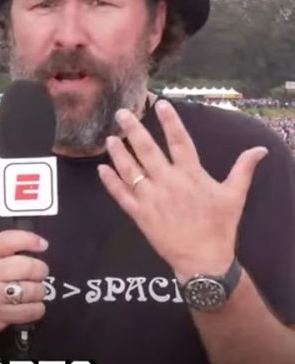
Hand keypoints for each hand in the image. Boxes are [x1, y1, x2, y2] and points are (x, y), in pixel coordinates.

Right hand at [0, 230, 49, 345]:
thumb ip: (7, 253)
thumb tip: (40, 244)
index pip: (7, 240)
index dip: (29, 239)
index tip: (43, 245)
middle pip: (29, 266)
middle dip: (41, 272)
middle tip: (37, 276)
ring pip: (34, 290)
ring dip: (39, 293)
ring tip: (31, 294)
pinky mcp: (1, 315)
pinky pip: (32, 310)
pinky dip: (37, 309)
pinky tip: (29, 307)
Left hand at [97, 100, 267, 278]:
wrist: (203, 259)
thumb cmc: (220, 226)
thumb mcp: (235, 195)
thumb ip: (244, 169)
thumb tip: (260, 149)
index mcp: (192, 175)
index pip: (180, 141)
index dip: (170, 121)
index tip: (160, 103)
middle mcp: (169, 182)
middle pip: (147, 150)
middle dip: (133, 130)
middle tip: (121, 114)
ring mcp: (151, 198)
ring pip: (130, 170)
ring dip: (118, 153)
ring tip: (110, 138)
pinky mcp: (139, 214)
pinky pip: (121, 195)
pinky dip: (110, 182)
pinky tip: (102, 169)